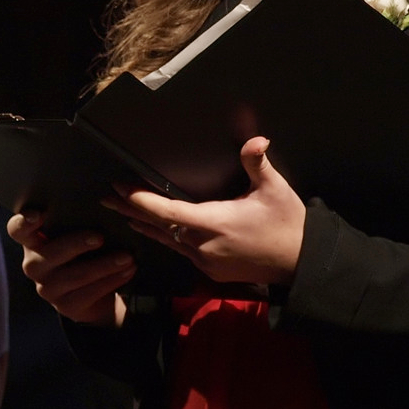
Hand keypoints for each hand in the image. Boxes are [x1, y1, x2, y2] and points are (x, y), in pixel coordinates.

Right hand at [6, 211, 134, 327]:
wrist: (95, 290)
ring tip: (127, 257)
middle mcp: (34, 264)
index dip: (25, 222)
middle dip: (76, 244)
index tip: (40, 214)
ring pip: (75, 275)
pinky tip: (128, 271)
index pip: (17, 230)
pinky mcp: (65, 307)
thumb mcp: (77, 233)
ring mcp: (48, 288)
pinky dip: (112, 280)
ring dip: (104, 265)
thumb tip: (104, 201)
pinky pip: (89, 293)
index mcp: (32, 241)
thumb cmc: (84, 250)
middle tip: (99, 237)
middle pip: (49, 253)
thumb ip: (77, 220)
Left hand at [105, 137, 304, 285]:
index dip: (141, 200)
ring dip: (144, 223)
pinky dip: (163, 235)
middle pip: (159, 225)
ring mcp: (205, 260)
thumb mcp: (274, 190)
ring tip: (122, 211)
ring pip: (167, 239)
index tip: (122, 188)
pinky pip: (179, 249)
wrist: (302, 264)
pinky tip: (151, 230)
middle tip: (107, 197)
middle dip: (132, 209)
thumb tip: (257, 139)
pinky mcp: (210, 269)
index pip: (168, 211)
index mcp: (214, 223)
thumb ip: (258, 163)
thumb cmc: (287, 224)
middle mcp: (203, 245)